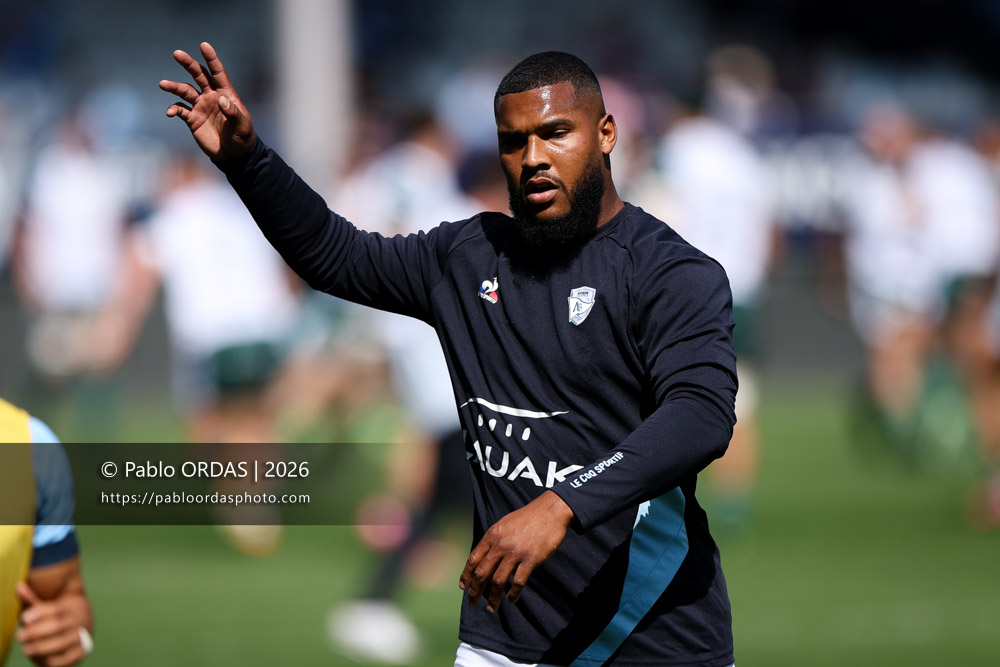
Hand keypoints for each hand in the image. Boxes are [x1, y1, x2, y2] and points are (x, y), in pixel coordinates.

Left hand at [16, 582, 92, 666]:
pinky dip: (52, 660)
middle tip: (21, 636)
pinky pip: (67, 659)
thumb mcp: (49, 606)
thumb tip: (18, 586)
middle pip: (58, 625)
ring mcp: (82, 636)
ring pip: (62, 642)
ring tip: (27, 649)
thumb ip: (33, 600)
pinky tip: (39, 658)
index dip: (40, 613)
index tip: (24, 617)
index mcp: (72, 606)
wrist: (84, 623)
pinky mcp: (81, 652)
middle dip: (37, 632)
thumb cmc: (59, 615)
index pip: (56, 609)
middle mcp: (79, 620)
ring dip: (42, 647)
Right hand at [159, 42, 256, 158]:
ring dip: (174, 87)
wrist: (233, 155)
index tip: (204, 45)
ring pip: (185, 91)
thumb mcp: (243, 127)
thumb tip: (221, 100)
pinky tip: (170, 113)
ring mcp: (200, 106)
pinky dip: (173, 109)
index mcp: (226, 94)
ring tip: (163, 84)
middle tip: (177, 53)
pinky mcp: (192, 119)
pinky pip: (180, 110)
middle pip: (198, 75)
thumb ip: (234, 113)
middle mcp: (211, 96)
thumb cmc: (243, 138)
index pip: (218, 73)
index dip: (211, 59)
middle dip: (188, 64)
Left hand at [459, 490, 574, 612]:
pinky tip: (511, 600)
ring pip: (498, 581)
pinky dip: (513, 594)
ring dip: (493, 598)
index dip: (466, 575)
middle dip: (474, 591)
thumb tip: (484, 557)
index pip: (473, 559)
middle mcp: (500, 545)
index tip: (463, 587)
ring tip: (491, 608)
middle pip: (482, 573)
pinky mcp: (531, 559)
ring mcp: (515, 553)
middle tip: (472, 603)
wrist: (550, 511)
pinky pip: (518, 582)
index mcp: (492, 535)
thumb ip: (494, 539)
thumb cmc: (528, 517)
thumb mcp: (504, 523)